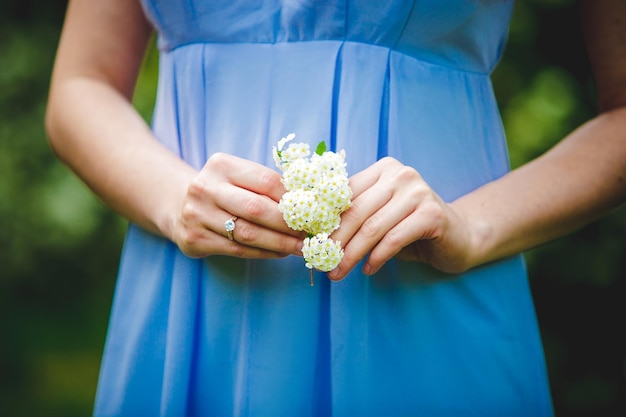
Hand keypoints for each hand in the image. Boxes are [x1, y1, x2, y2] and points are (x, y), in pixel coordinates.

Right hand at [171, 153, 303, 258]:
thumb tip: (311, 202)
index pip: (266, 181)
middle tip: (312, 234)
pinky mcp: (195, 239)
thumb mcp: (238, 176)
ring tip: (302, 248)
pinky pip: (238, 250)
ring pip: (248, 233)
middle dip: (289, 224)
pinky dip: (264, 253)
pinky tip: (281, 253)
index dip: (293, 198)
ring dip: (280, 243)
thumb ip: (266, 185)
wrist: (178, 204)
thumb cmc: (223, 190)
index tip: (315, 210)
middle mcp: (205, 187)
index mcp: (221, 165)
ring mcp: (197, 214)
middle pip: (256, 209)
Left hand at [327, 157, 473, 280]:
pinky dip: (377, 257)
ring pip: (373, 227)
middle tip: (322, 263)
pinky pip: (394, 239)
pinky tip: (368, 270)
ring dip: (352, 254)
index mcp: (383, 169)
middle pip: (357, 211)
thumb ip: (356, 216)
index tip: (312, 244)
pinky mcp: (431, 213)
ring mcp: (418, 192)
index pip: (346, 195)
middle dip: (336, 241)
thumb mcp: (380, 216)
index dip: (327, 221)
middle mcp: (401, 174)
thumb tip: (316, 234)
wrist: (458, 236)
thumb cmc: (411, 228)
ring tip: (339, 271)